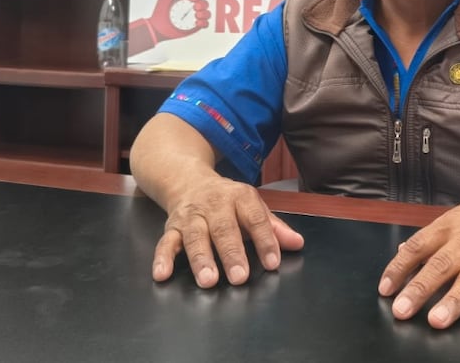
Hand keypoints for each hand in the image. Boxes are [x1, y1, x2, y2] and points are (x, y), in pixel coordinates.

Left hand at [150, 0, 211, 41]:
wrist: (158, 27)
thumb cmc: (159, 13)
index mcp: (185, 1)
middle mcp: (190, 9)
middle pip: (204, 4)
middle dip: (202, 4)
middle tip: (195, 7)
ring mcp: (193, 18)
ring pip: (207, 14)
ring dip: (205, 13)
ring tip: (197, 15)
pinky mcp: (194, 27)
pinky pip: (204, 24)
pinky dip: (204, 23)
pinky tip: (197, 22)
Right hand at [151, 175, 303, 286]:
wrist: (187, 179)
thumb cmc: (226, 200)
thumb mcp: (252, 207)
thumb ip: (273, 227)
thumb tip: (297, 244)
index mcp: (240, 197)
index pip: (255, 219)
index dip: (265, 240)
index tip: (272, 263)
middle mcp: (215, 204)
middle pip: (224, 229)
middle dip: (231, 253)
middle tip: (239, 277)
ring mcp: (191, 215)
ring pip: (195, 236)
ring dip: (201, 258)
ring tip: (208, 280)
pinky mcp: (171, 226)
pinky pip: (165, 242)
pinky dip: (162, 258)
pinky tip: (162, 274)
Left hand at [377, 186, 459, 328]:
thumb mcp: (456, 218)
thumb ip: (430, 239)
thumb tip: (402, 252)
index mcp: (450, 228)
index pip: (418, 247)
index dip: (399, 268)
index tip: (385, 289)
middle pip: (440, 265)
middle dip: (420, 288)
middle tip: (403, 309)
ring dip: (455, 300)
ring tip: (438, 319)